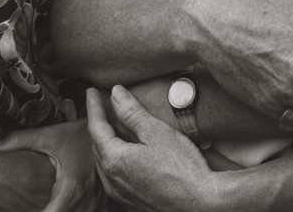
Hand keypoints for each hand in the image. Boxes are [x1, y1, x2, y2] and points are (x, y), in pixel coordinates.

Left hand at [0, 119, 105, 211]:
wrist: (111, 128)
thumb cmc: (78, 134)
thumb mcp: (50, 135)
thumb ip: (20, 141)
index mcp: (70, 189)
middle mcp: (86, 202)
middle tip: (36, 206)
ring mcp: (97, 206)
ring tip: (46, 204)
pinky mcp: (104, 205)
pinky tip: (67, 206)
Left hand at [87, 87, 221, 211]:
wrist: (201, 204)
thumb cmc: (183, 169)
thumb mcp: (156, 132)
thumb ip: (132, 112)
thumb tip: (115, 93)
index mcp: (114, 160)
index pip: (96, 127)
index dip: (94, 106)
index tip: (91, 92)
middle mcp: (112, 180)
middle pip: (97, 145)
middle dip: (98, 124)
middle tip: (100, 106)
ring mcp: (121, 194)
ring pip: (105, 162)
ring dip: (105, 142)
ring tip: (110, 126)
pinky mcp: (132, 202)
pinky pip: (114, 176)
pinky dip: (115, 158)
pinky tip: (125, 153)